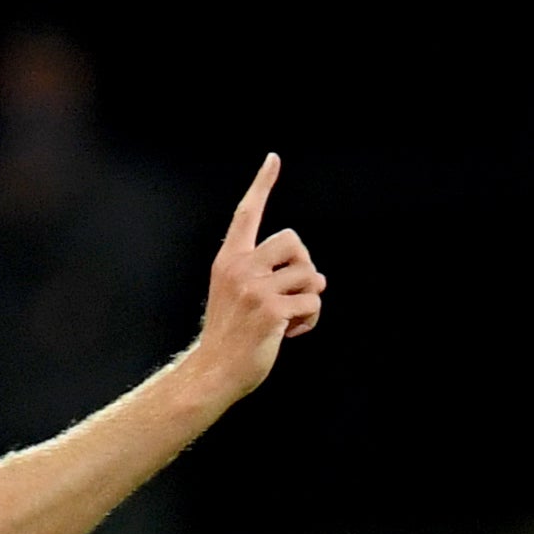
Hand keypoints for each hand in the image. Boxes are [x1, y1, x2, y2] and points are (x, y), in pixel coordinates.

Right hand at [184, 153, 324, 405]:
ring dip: (310, 297)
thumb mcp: (237, 297)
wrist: (212, 374)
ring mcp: (255, 289)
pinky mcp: (271, 311)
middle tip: (296, 290)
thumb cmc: (229, 338)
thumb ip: (271, 279)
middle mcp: (240, 269)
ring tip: (292, 318)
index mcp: (229, 261)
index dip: (262, 185)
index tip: (273, 159)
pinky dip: (310, 319)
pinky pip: (312, 302)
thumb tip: (321, 279)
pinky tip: (291, 333)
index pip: (246, 215)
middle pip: (293, 241)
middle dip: (304, 265)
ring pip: (309, 274)